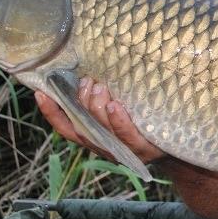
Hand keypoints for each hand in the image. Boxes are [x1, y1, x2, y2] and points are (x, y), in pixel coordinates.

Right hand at [35, 77, 165, 163]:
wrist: (177, 148)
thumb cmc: (143, 123)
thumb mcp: (121, 111)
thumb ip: (103, 99)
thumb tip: (91, 69)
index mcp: (94, 136)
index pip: (65, 127)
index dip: (51, 112)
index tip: (40, 92)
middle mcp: (103, 145)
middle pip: (82, 126)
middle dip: (80, 102)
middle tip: (88, 82)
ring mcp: (121, 149)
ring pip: (100, 130)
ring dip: (96, 107)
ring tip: (100, 88)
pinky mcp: (142, 149)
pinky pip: (126, 134)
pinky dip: (118, 120)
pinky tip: (115, 106)